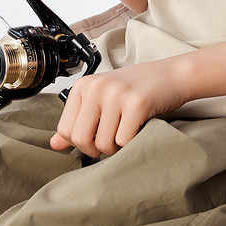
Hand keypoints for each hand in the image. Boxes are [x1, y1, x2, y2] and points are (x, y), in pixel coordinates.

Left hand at [49, 59, 190, 158]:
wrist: (170, 75)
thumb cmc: (135, 90)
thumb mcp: (101, 100)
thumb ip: (78, 121)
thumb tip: (55, 145)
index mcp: (83, 86)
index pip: (65, 130)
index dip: (80, 143)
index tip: (97, 137)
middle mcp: (96, 87)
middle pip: (81, 139)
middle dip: (97, 149)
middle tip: (112, 141)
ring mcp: (116, 94)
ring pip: (104, 144)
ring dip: (117, 148)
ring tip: (126, 132)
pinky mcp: (137, 103)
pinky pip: (124, 141)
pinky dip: (131, 143)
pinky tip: (138, 128)